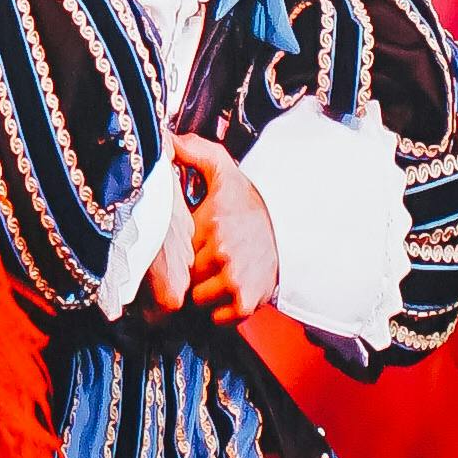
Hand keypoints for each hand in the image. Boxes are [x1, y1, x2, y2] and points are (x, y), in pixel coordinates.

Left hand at [173, 130, 277, 317]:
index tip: (178, 243)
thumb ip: (192, 151)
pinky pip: (217, 318)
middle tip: (198, 260)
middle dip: (186, 269)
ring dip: (201, 291)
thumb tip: (165, 139)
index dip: (172, 247)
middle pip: (182, 275)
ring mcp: (234, 281)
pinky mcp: (247, 303)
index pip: (172, 247)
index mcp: (209, 224)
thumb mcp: (224, 170)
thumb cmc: (252, 202)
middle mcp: (220, 255)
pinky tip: (224, 291)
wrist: (293, 231)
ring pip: (196, 298)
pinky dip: (218, 311)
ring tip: (211, 276)